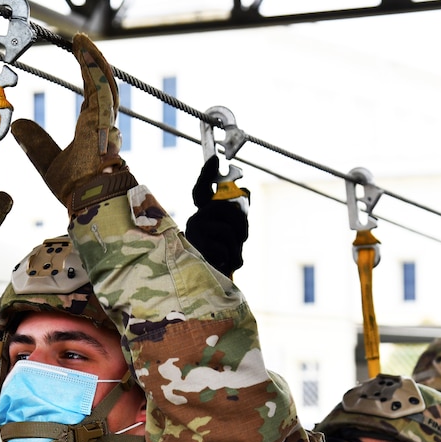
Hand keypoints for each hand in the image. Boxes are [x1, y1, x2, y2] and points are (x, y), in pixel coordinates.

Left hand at [10, 33, 136, 213]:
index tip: (80, 56)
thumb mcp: (47, 161)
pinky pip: (100, 86)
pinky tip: (84, 51)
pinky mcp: (102, 118)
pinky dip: (93, 67)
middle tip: (80, 42)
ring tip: (81, 41)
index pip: (92, 93)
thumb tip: (18, 125)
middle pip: (101, 82)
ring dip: (93, 58)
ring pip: (104, 81)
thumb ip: (35, 142)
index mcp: (92, 128)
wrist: (88, 199)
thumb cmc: (75, 187)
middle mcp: (102, 121)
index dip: (87, 74)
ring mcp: (105, 119)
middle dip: (92, 60)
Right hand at [185, 158, 249, 277]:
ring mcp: (194, 233)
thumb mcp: (233, 234)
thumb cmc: (224, 256)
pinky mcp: (196, 247)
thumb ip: (237, 215)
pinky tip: (223, 262)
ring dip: (237, 246)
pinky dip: (230, 257)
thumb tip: (246, 192)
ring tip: (231, 254)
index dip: (207, 174)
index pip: (202, 189)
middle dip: (242, 224)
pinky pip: (224, 246)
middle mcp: (196, 219)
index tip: (214, 159)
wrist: (213, 282)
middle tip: (242, 238)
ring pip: (228, 230)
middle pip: (226, 209)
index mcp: (204, 213)